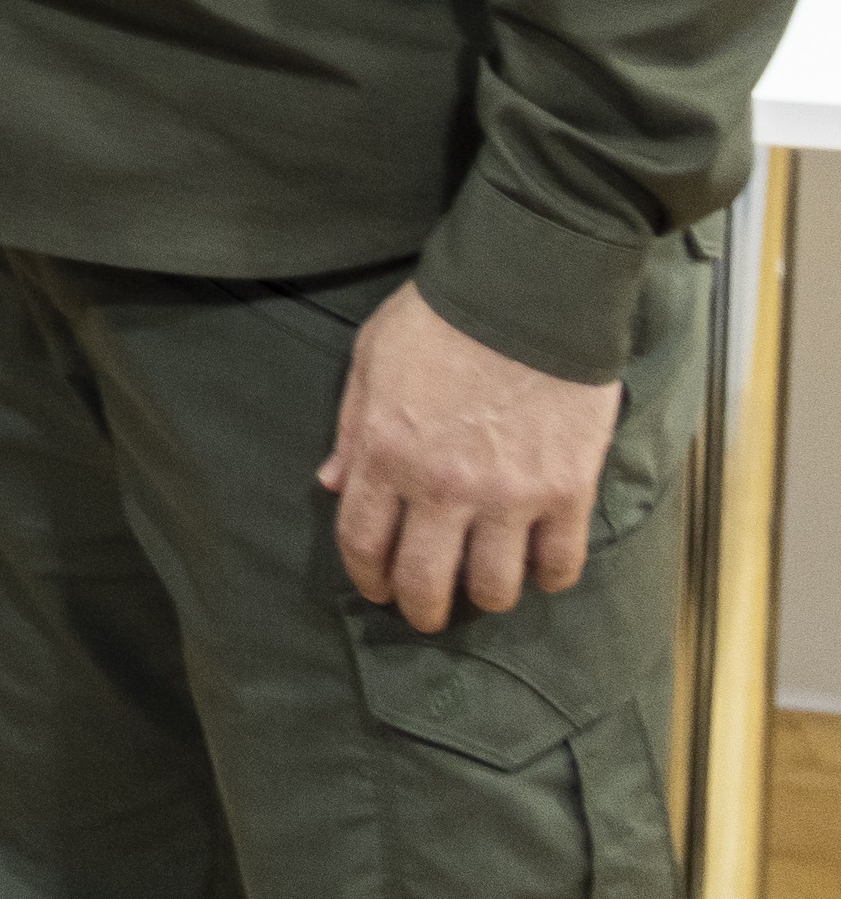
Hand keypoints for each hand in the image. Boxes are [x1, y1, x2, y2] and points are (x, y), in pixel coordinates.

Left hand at [319, 279, 621, 630]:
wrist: (527, 288)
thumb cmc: (441, 316)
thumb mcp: (372, 356)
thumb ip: (351, 425)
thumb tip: (333, 484)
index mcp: (386, 451)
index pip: (363, 543)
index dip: (367, 577)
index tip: (377, 587)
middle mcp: (442, 486)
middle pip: (425, 585)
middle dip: (420, 609)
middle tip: (427, 610)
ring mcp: (508, 495)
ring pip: (493, 589)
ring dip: (484, 594)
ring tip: (485, 580)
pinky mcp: (565, 491)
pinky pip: (559, 565)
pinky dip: (548, 575)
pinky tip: (539, 562)